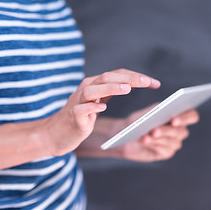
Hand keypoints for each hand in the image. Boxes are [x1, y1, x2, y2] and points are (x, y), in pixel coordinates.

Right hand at [41, 69, 160, 156]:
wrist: (55, 134)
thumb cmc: (80, 118)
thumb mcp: (98, 102)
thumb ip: (110, 92)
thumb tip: (131, 84)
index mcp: (95, 85)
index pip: (117, 75)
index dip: (137, 76)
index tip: (155, 83)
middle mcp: (86, 89)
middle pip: (107, 77)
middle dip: (129, 78)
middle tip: (148, 81)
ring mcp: (77, 102)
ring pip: (92, 89)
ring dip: (110, 88)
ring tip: (127, 89)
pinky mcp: (72, 116)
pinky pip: (81, 109)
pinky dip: (91, 107)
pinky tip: (102, 107)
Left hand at [117, 108, 199, 161]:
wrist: (126, 133)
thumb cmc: (138, 120)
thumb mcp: (147, 112)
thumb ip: (157, 110)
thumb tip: (164, 112)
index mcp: (179, 116)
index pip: (192, 116)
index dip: (186, 118)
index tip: (174, 120)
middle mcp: (180, 130)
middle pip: (181, 131)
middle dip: (166, 131)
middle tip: (154, 130)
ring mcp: (174, 142)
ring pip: (172, 141)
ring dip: (158, 139)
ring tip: (145, 137)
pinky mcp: (167, 152)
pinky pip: (165, 150)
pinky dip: (153, 145)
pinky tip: (144, 141)